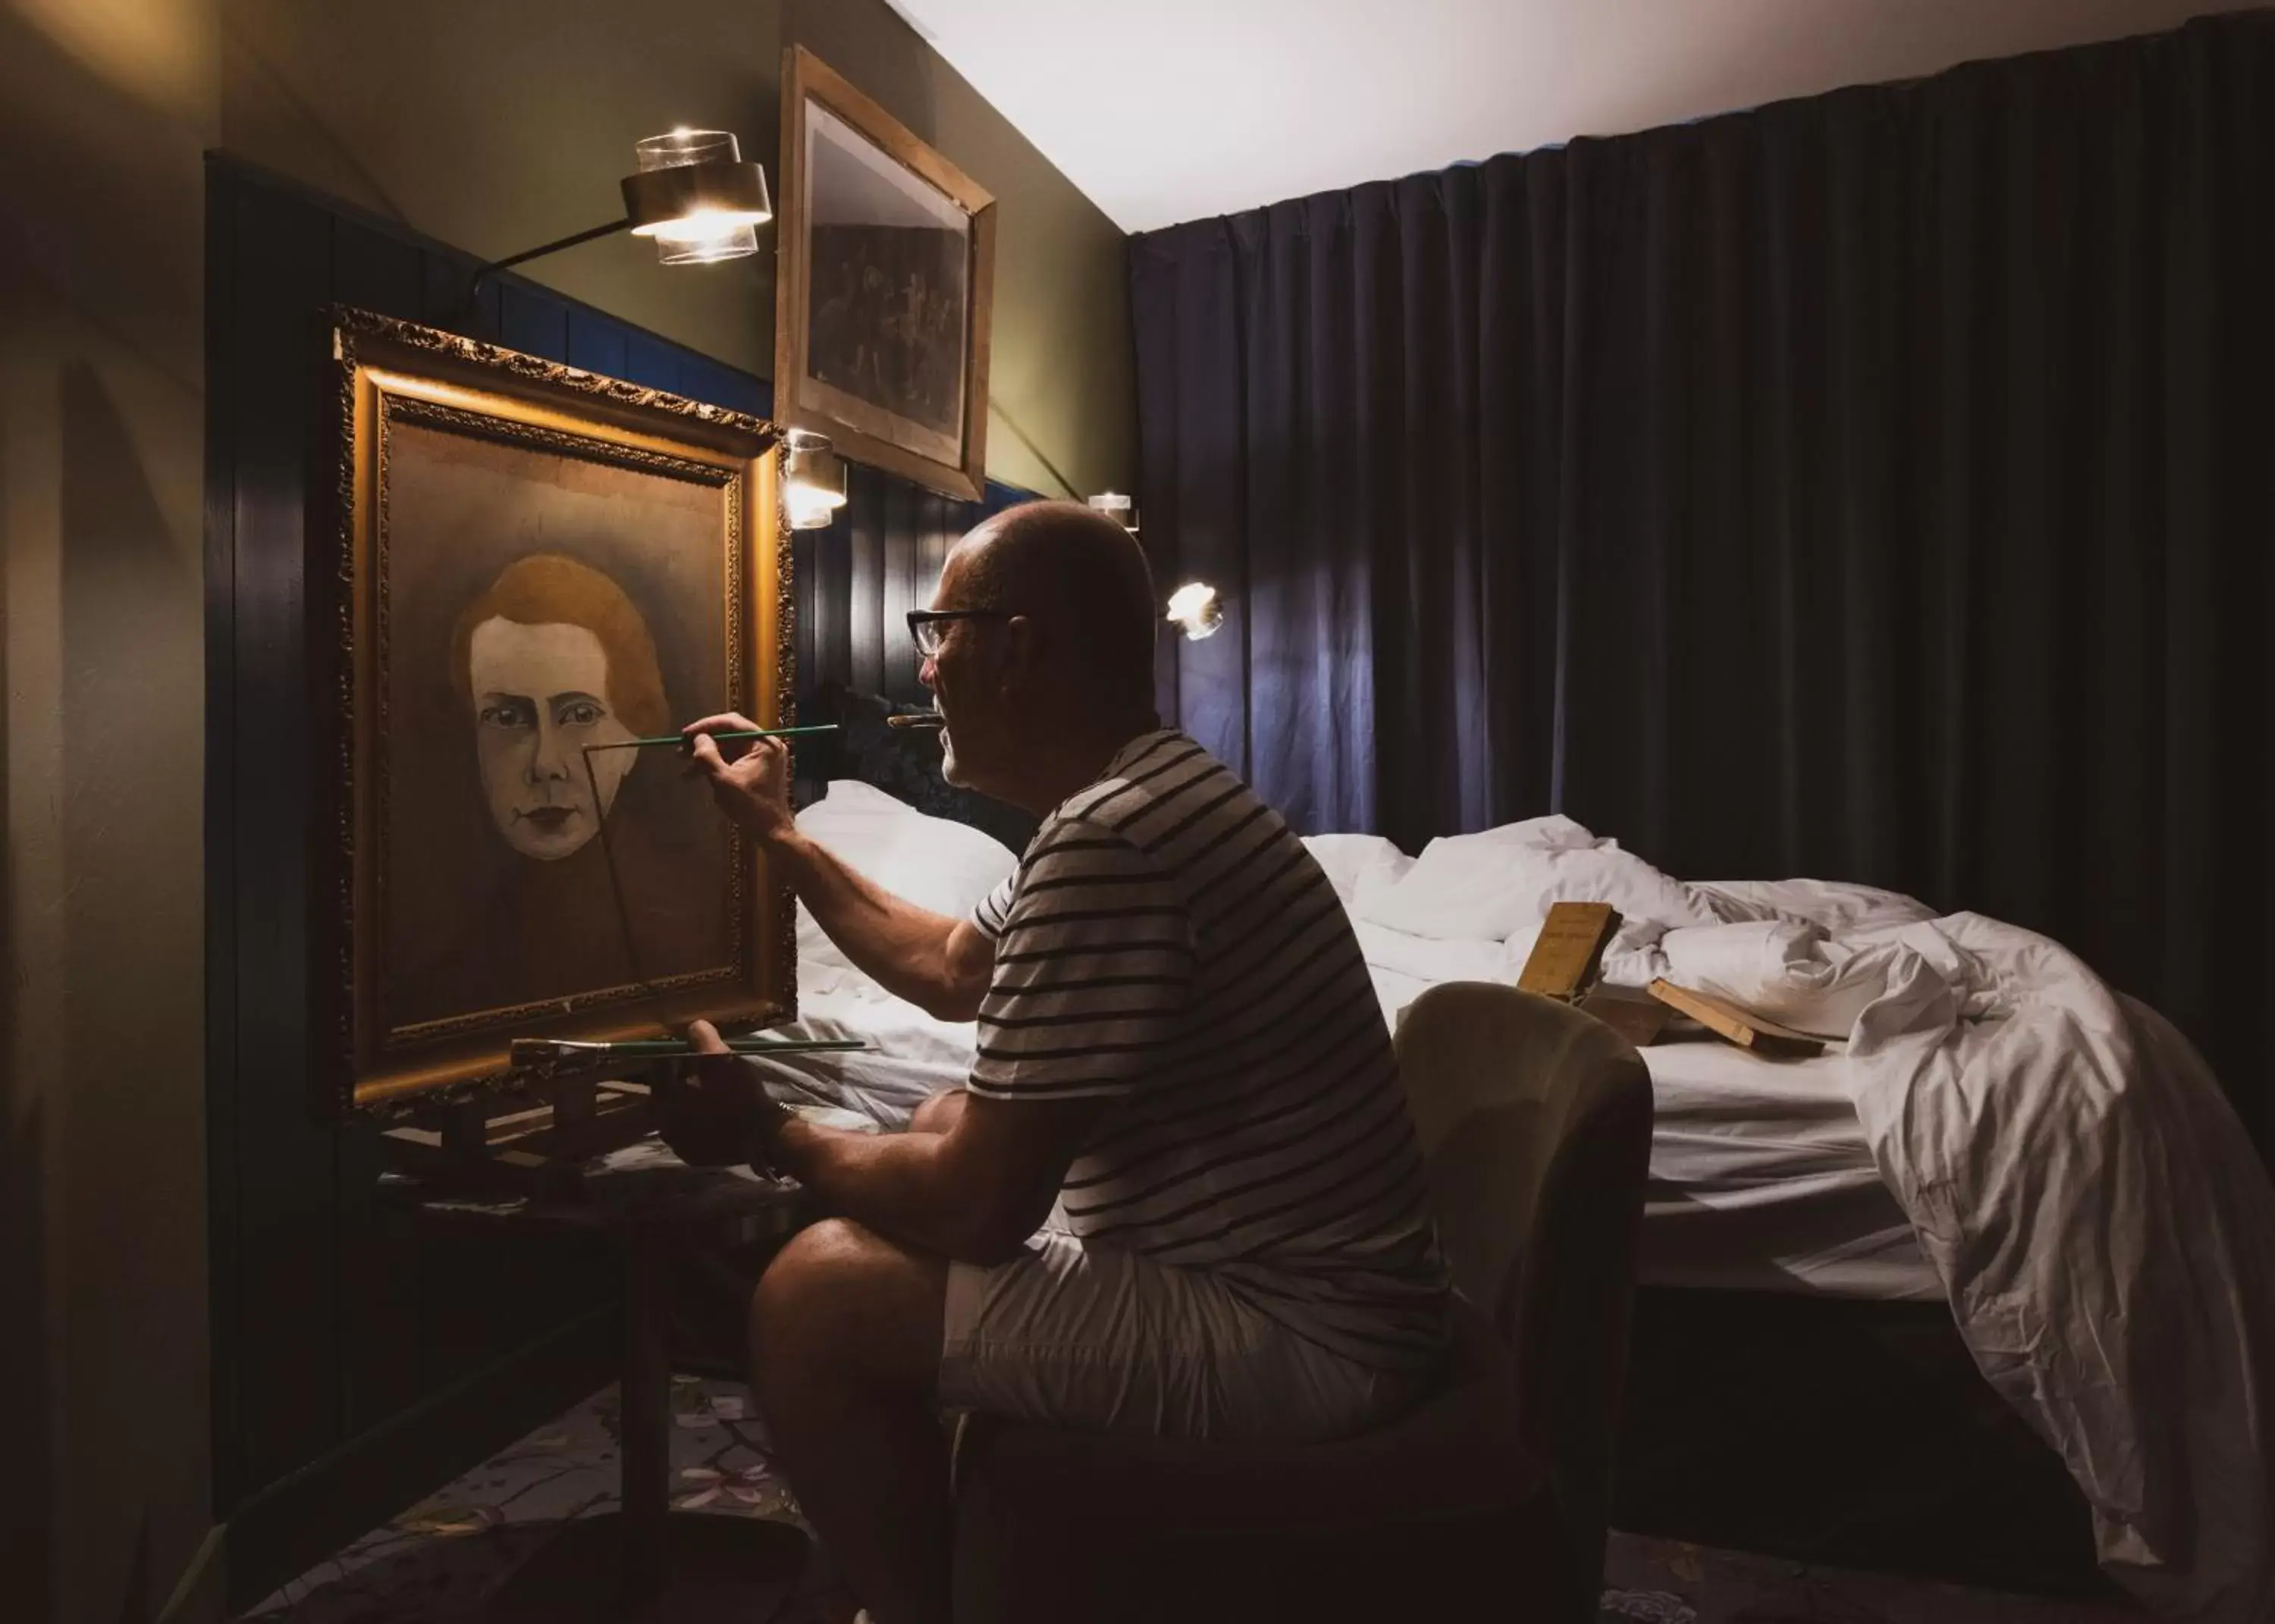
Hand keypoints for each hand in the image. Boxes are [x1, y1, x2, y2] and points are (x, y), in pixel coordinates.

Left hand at [653, 1019, 789, 1167]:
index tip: (685, 1046)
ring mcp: (679, 1145)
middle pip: (667, 1093)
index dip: (672, 1054)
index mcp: (664, 1102)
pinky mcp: (695, 1156)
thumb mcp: (722, 1060)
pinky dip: (698, 1119)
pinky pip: (691, 1131)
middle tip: (698, 1066)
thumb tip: (694, 1026)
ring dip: (688, 1099)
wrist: (764, 1137)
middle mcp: (664, 1126)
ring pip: (679, 1113)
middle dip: (679, 1077)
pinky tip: (714, 1110)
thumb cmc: (739, 1096)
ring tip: (708, 1088)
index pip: (659, 1070)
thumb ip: (703, 1040)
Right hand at [683, 712, 794, 845]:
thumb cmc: (750, 807)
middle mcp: (766, 745)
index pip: (732, 723)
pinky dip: (716, 767)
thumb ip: (708, 757)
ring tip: (685, 772)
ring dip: (706, 758)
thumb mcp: (723, 781)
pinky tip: (697, 778)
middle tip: (680, 753)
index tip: (685, 735)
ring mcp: (762, 757)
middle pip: (729, 735)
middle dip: (703, 744)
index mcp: (764, 743)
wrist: (771, 833)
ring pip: (728, 749)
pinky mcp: (757, 769)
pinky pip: (732, 761)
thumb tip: (698, 738)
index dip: (705, 726)